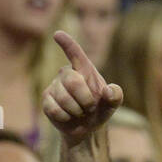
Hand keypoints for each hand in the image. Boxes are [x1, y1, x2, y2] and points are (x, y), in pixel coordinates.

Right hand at [43, 30, 123, 145]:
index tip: (58, 34)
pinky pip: (55, 110)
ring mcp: (54, 86)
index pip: (75, 53)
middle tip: (90, 107)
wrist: (87, 127)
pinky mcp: (46, 99)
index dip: (67, 44)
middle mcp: (66, 73)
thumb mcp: (111, 104)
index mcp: (83, 69)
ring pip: (64, 99)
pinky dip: (66, 117)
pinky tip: (68, 116)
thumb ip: (115, 96)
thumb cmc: (99, 109)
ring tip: (80, 112)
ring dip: (77, 111)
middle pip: (73, 82)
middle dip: (85, 99)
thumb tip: (109, 90)